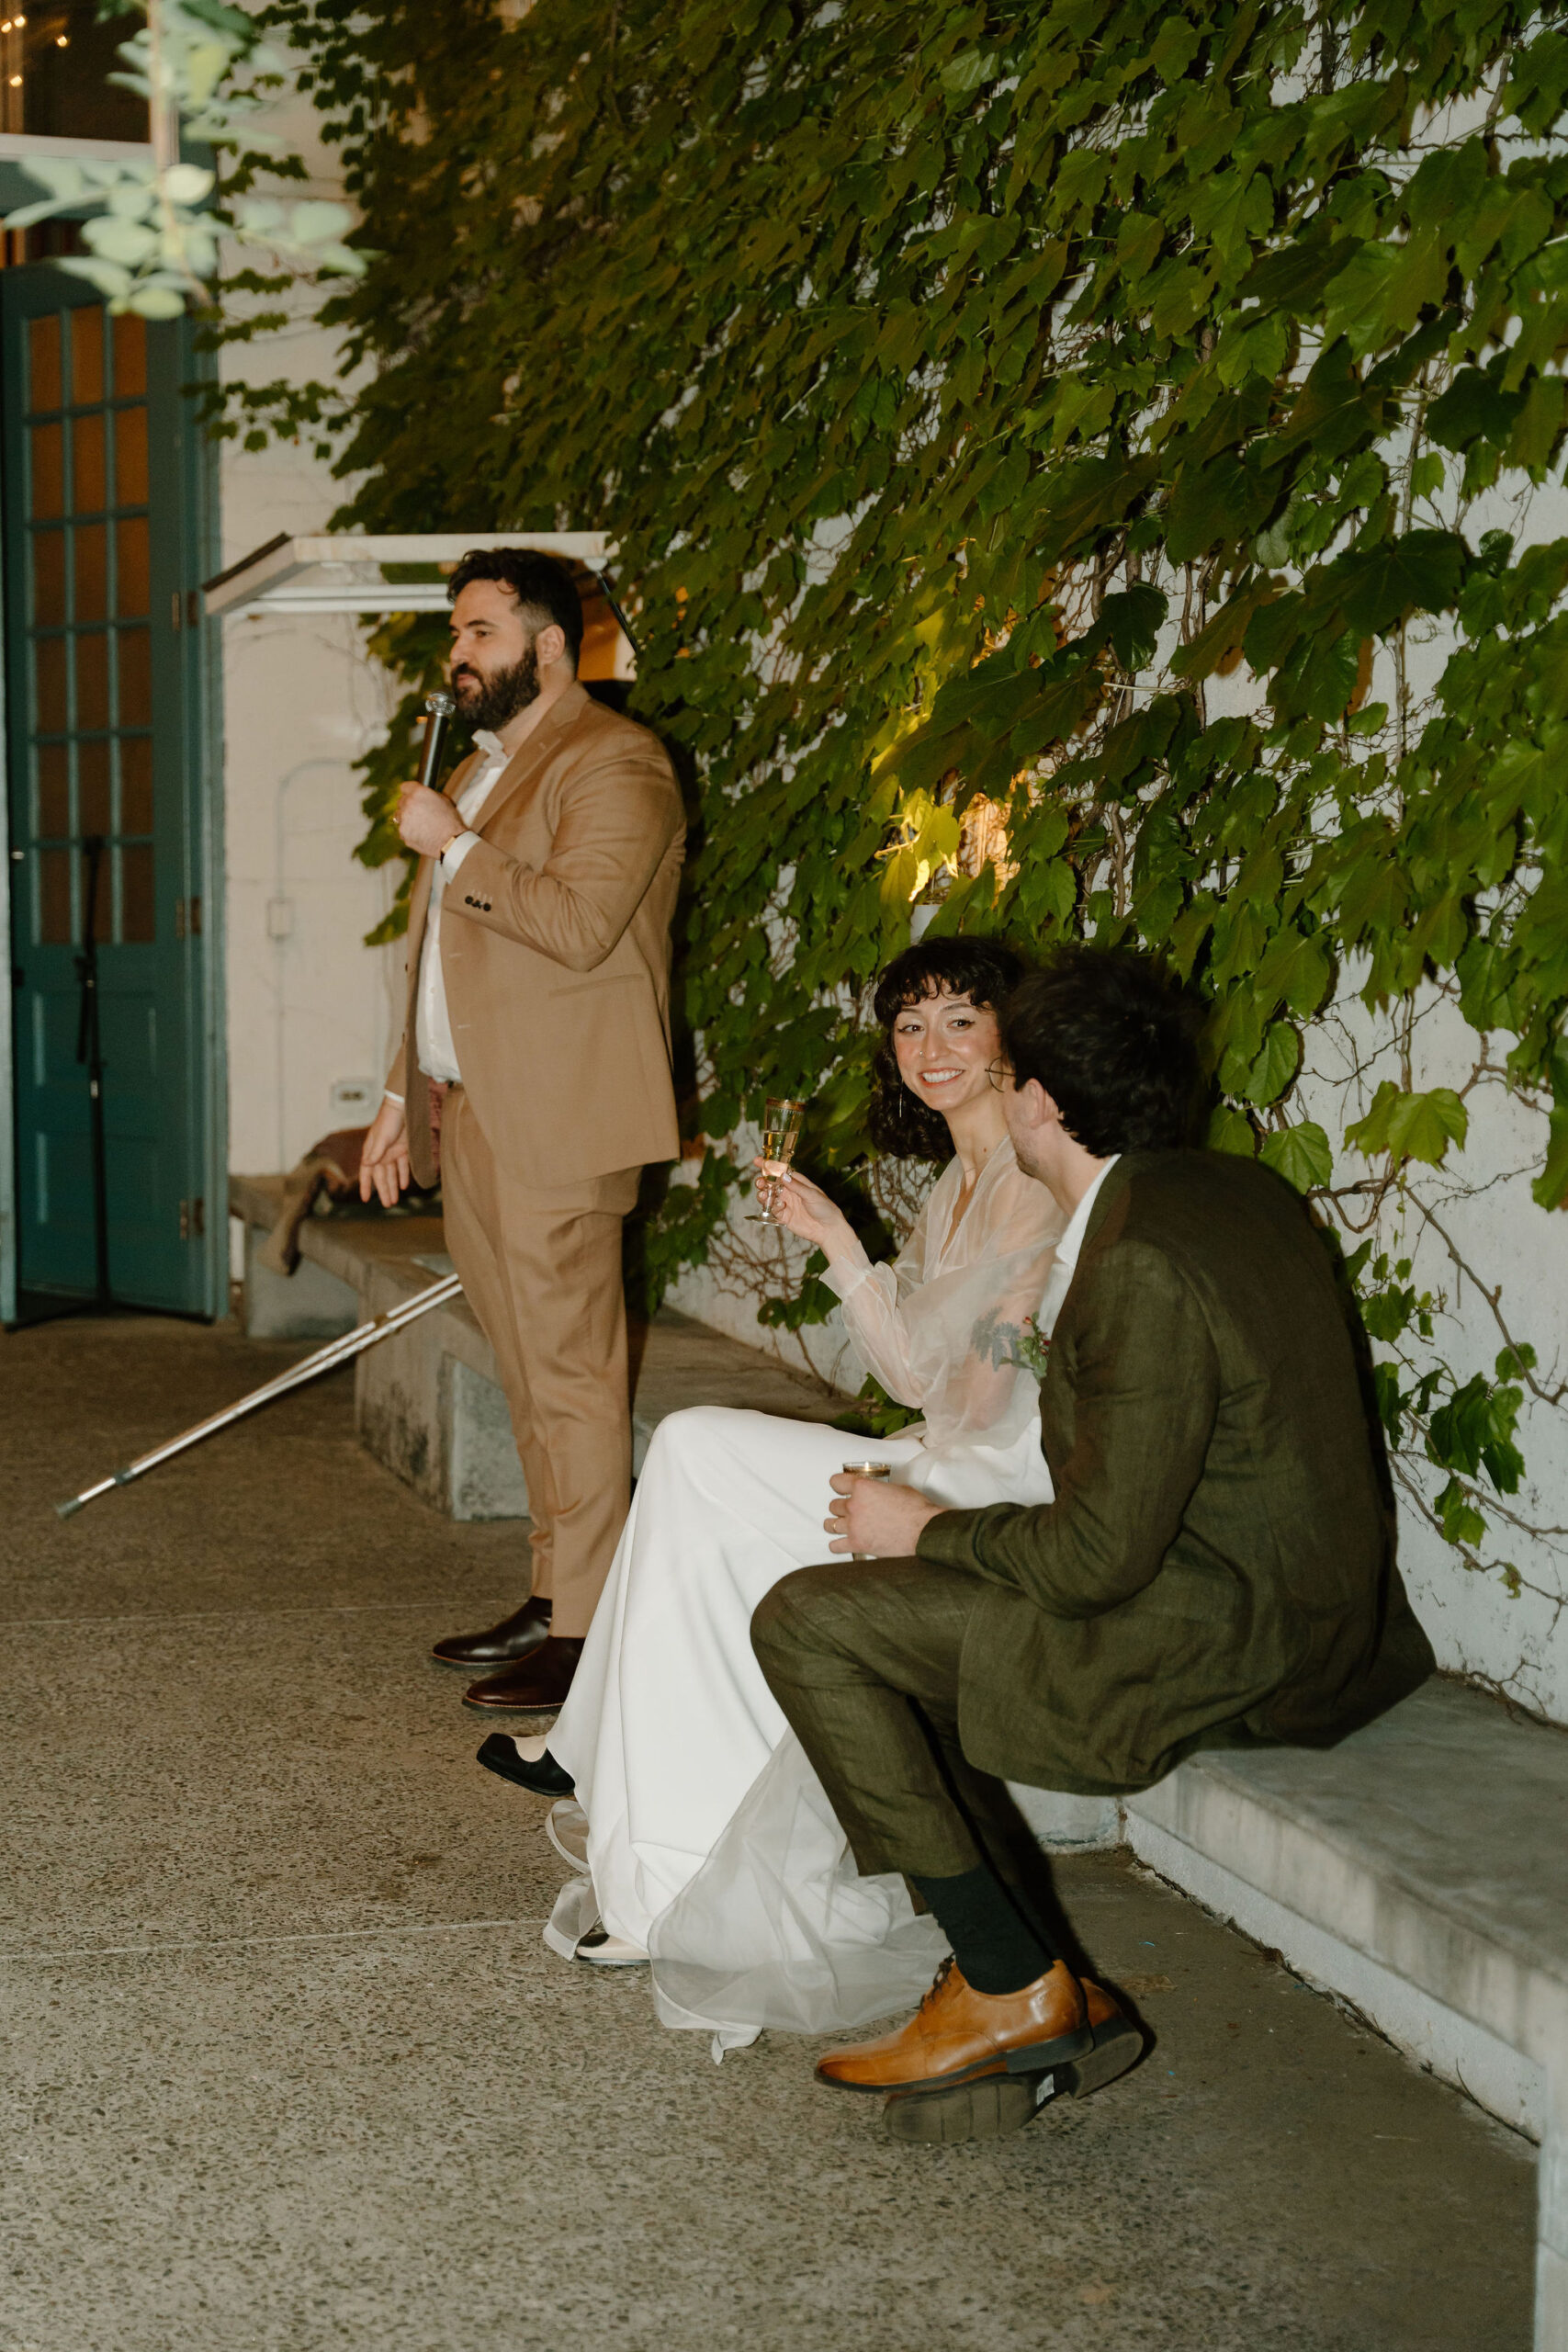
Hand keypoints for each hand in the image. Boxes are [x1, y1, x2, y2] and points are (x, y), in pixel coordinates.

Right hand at [359, 1095, 410, 1206]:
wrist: (403, 1106)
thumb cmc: (388, 1120)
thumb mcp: (381, 1138)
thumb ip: (375, 1152)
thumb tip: (367, 1165)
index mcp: (371, 1152)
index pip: (367, 1173)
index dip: (366, 1185)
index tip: (365, 1199)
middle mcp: (380, 1154)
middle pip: (381, 1177)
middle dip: (384, 1191)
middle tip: (388, 1205)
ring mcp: (392, 1152)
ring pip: (392, 1174)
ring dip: (393, 1186)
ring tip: (395, 1200)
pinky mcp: (404, 1149)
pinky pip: (403, 1166)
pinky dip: (403, 1176)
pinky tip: (404, 1186)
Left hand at [396, 781, 462, 857]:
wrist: (451, 841)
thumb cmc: (450, 821)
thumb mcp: (443, 801)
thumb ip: (427, 796)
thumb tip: (421, 796)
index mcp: (419, 792)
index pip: (404, 787)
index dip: (409, 792)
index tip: (410, 795)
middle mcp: (408, 803)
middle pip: (401, 801)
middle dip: (407, 805)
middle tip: (418, 813)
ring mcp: (403, 818)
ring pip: (399, 815)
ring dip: (406, 818)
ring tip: (420, 825)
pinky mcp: (402, 832)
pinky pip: (402, 829)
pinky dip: (408, 832)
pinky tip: (420, 834)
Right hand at [754, 1161, 855, 1257]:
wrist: (828, 1229)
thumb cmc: (825, 1208)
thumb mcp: (812, 1195)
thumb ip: (797, 1186)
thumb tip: (783, 1176)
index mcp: (797, 1182)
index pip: (780, 1171)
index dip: (769, 1166)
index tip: (757, 1160)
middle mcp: (789, 1192)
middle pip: (770, 1184)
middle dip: (762, 1181)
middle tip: (760, 1182)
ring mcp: (785, 1204)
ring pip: (768, 1196)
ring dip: (763, 1194)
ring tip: (764, 1195)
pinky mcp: (784, 1216)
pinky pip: (772, 1210)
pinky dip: (772, 1208)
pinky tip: (779, 1207)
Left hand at [825, 1471, 945, 1557]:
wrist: (924, 1532)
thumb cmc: (916, 1511)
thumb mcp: (897, 1488)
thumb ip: (879, 1490)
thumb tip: (878, 1493)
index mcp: (863, 1488)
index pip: (836, 1482)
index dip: (839, 1485)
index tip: (840, 1488)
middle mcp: (854, 1506)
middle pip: (834, 1505)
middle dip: (842, 1507)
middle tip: (851, 1510)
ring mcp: (854, 1526)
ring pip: (830, 1524)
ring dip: (836, 1524)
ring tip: (842, 1525)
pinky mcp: (857, 1544)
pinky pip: (835, 1546)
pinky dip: (838, 1545)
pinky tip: (843, 1543)